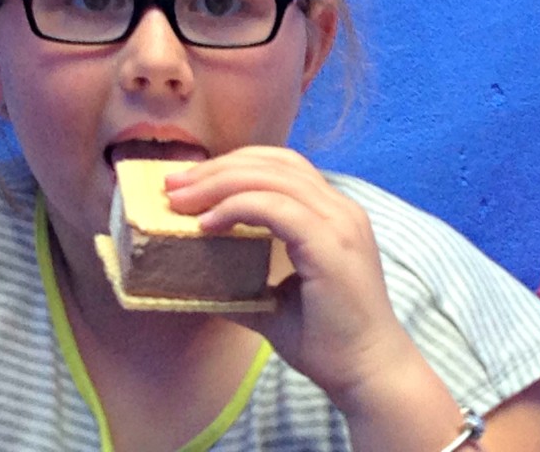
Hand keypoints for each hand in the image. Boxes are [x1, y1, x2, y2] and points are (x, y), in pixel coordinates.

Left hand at [165, 146, 412, 402]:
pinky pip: (275, 208)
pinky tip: (208, 223)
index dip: (232, 165)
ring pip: (271, 178)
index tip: (188, 182)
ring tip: (180, 200)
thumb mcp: (272, 301)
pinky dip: (236, 208)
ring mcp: (340, 223)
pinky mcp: (331, 244)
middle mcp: (340, 209)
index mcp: (332, 214)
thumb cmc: (325, 341)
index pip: (281, 166)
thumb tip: (190, 278)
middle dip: (216, 168)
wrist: (367, 376)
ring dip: (218, 183)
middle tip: (172, 184)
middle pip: (272, 163)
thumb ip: (239, 281)